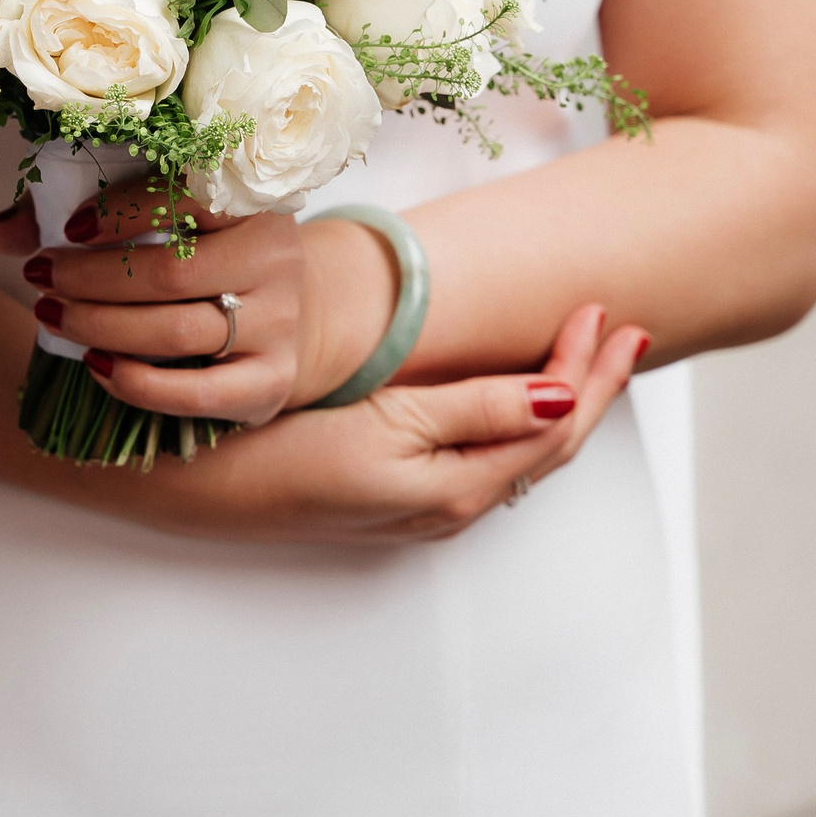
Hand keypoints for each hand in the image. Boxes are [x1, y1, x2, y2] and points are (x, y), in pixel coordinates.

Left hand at [0, 178, 402, 426]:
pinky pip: (196, 392)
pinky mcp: (271, 382)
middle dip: (91, 279)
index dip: (121, 213)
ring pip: (176, 332)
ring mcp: (279, 324)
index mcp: (249, 200)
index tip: (66, 228)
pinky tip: (94, 364)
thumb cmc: (201, 251)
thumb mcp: (155, 219)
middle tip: (39, 277)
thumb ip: (74, 218)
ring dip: (99, 327)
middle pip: (171, 273)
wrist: (287, 308)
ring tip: (51, 314)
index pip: (187, 196)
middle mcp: (276, 258)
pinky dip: (136, 383)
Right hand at [146, 302, 650, 543]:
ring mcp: (419, 504)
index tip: (604, 311)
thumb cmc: (280, 452)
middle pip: (547, 445)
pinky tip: (510, 396)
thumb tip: (568, 397)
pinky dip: (513, 418)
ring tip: (583, 356)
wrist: (195, 488)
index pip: (554, 426)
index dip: (588, 370)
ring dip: (556, 401)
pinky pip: (480, 456)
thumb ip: (478, 409)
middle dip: (590, 385)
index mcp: (456, 489)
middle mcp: (449, 506)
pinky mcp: (391, 492)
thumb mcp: (388, 422)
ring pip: (516, 453)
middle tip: (620, 327)